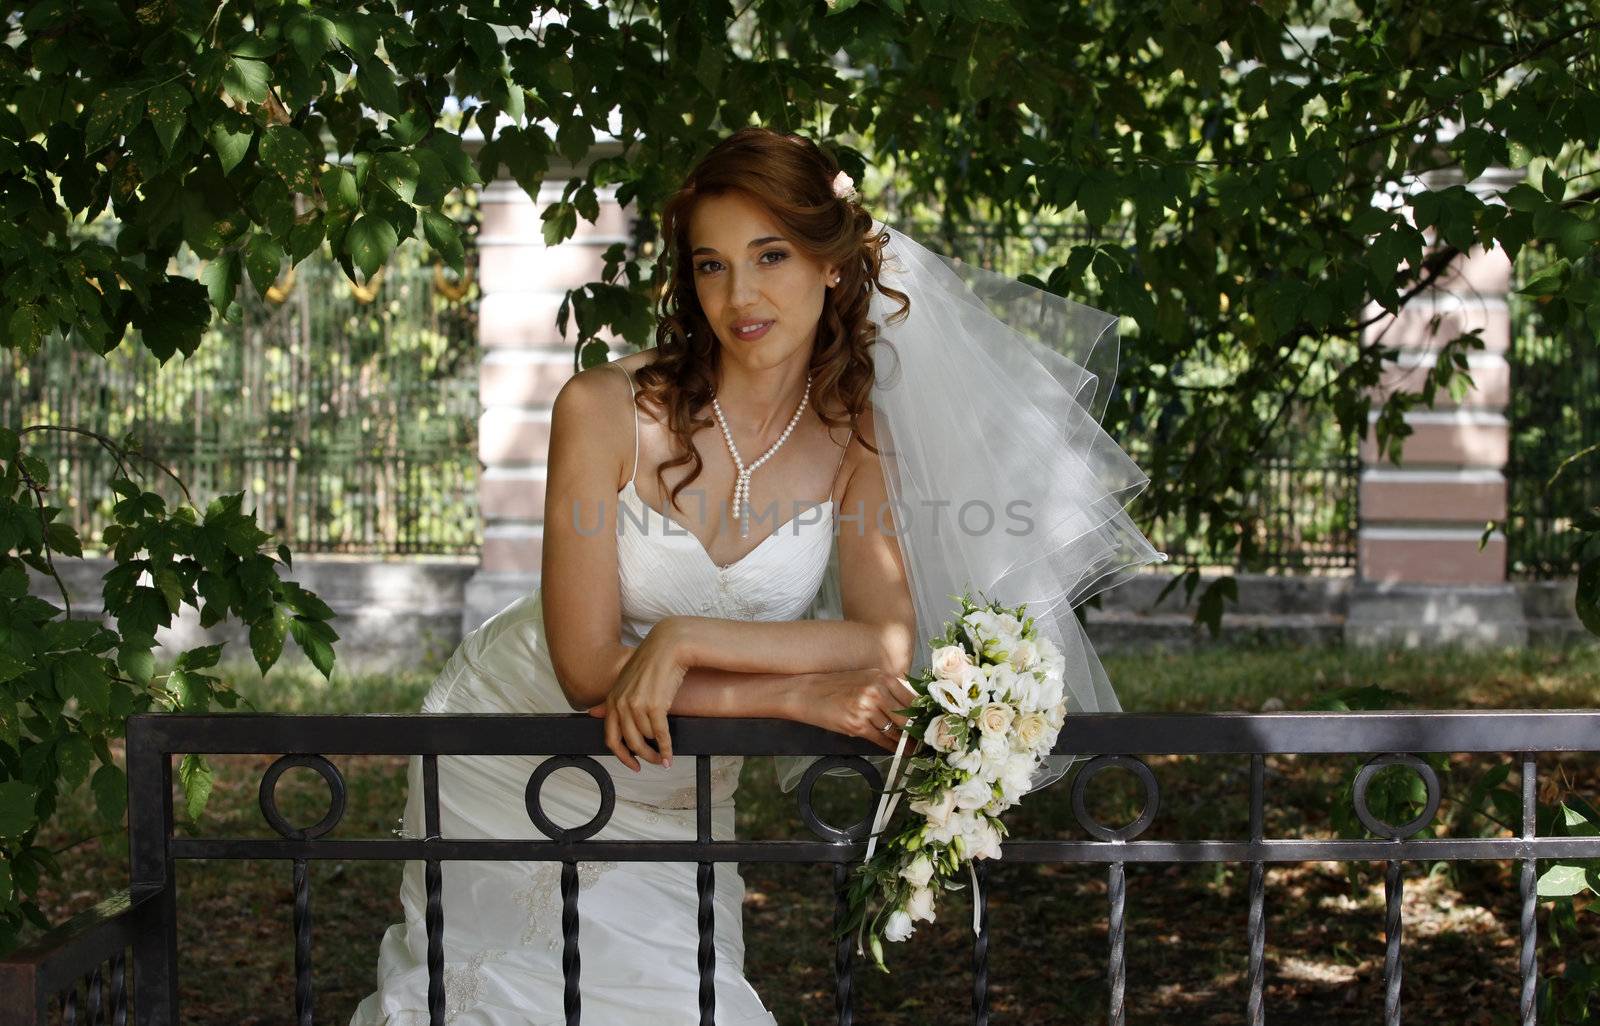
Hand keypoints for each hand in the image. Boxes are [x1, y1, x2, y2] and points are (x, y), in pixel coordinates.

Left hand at [585, 618, 690, 771]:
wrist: (668, 647)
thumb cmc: (650, 664)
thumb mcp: (625, 682)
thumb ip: (611, 701)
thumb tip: (593, 713)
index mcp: (612, 700)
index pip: (611, 738)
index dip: (622, 756)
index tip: (633, 765)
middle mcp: (621, 704)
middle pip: (629, 743)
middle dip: (642, 757)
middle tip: (653, 762)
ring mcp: (637, 705)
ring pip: (646, 739)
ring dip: (656, 751)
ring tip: (664, 755)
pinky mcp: (654, 705)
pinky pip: (660, 735)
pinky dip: (666, 748)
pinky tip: (669, 754)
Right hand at [792, 668, 917, 752]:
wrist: (806, 692)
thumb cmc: (836, 685)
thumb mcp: (865, 678)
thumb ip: (888, 688)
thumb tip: (911, 705)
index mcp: (882, 677)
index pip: (913, 699)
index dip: (924, 715)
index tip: (931, 724)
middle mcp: (877, 691)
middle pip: (908, 717)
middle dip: (919, 731)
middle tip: (928, 740)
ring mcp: (866, 708)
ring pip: (895, 731)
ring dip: (907, 742)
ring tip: (916, 749)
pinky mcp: (856, 725)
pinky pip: (881, 740)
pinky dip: (892, 747)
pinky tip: (898, 751)